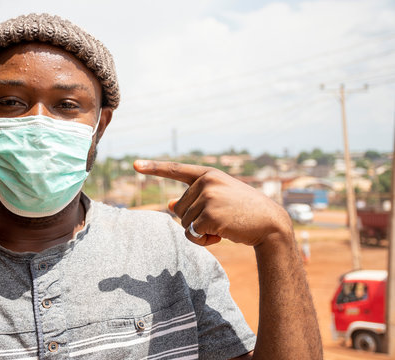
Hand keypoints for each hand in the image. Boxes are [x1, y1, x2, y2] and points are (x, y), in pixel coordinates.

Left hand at [133, 160, 291, 246]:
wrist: (270, 223)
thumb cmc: (244, 211)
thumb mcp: (219, 199)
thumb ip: (195, 199)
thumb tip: (169, 205)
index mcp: (208, 175)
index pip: (176, 169)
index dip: (153, 168)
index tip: (134, 164)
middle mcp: (206, 182)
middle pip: (178, 208)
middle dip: (194, 220)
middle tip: (219, 220)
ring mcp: (208, 197)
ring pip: (183, 222)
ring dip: (199, 231)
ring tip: (223, 226)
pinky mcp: (209, 215)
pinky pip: (191, 234)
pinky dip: (203, 240)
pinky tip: (222, 234)